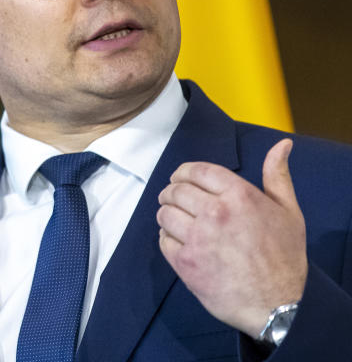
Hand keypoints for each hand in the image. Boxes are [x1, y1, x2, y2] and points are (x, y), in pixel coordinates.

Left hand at [157, 139, 306, 336]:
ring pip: (164, 214)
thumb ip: (277, 176)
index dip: (183, 172)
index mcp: (239, 195)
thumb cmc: (285, 257)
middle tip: (174, 199)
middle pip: (176, 190)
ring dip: (167, 215)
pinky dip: (167, 239)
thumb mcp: (288, 212)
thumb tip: (281, 144)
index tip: (180, 178)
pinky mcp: (185, 262)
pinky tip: (178, 241)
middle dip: (171, 192)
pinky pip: (162, 240)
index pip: (196, 170)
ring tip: (175, 220)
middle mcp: (215, 213)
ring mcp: (198, 238)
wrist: (279, 305)